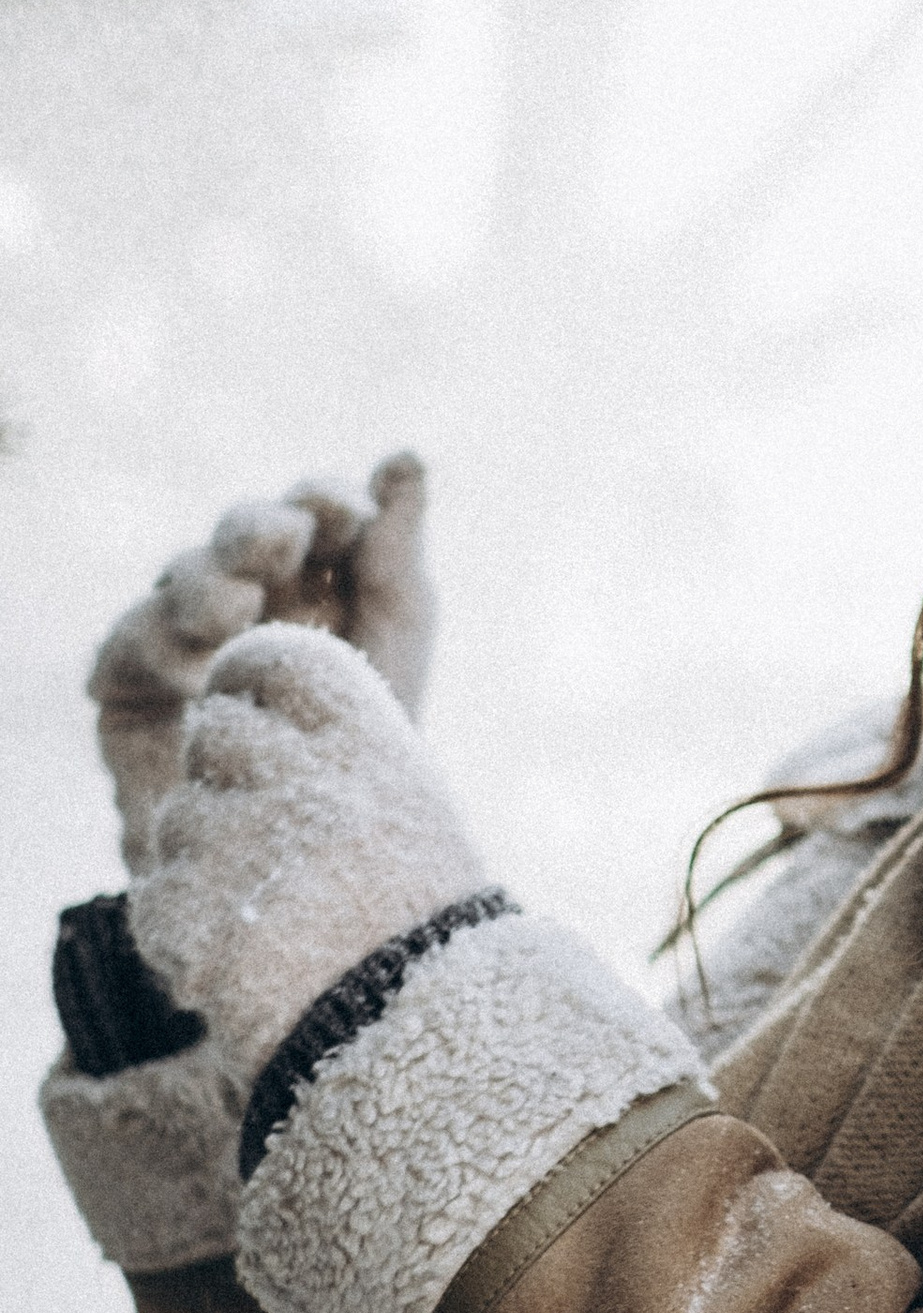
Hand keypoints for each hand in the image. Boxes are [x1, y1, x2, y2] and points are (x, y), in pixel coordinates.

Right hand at [88, 452, 435, 870]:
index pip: (309, 510)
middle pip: (238, 533)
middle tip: (284, 544)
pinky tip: (190, 662)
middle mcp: (244, 592)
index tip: (349, 515)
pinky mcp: (131, 694)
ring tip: (238, 610)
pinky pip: (126, 647)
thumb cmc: (365, 739)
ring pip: (179, 580)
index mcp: (314, 572)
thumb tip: (406, 453)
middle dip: (258, 530)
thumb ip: (396, 551)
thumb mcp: (395, 637)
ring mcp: (182, 640)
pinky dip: (154, 644)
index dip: (324, 501)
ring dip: (209, 583)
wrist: (321, 859)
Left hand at [129, 629, 489, 1086]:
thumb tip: (244, 702)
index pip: (264, 656)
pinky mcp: (185, 910)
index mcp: (364, 732)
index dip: (249, 690)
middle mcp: (297, 769)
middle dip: (230, 779)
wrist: (422, 1040)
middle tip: (286, 848)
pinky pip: (158, 897)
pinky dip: (190, 934)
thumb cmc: (423, 920)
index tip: (263, 730)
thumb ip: (332, 746)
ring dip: (210, 863)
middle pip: (212, 733)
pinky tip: (251, 962)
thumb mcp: (409, 801)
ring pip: (178, 819)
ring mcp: (235, 839)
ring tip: (284, 921)